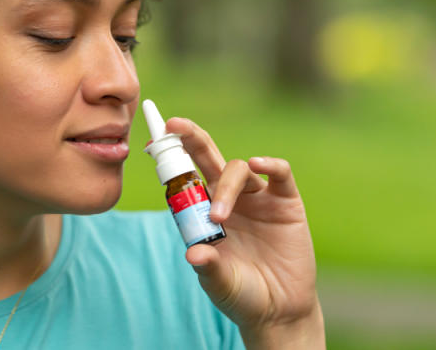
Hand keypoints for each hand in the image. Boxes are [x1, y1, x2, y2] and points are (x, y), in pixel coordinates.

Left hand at [165, 117, 322, 348]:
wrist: (280, 311)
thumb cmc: (242, 296)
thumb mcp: (220, 284)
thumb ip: (208, 267)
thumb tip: (193, 253)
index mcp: (203, 212)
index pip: (184, 178)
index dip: (169, 160)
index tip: (150, 144)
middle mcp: (227, 199)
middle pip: (207, 158)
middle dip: (190, 139)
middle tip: (174, 125)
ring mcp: (257, 198)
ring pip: (237, 169)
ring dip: (225, 187)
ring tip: (219, 217)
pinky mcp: (285, 203)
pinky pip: (279, 174)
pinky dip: (269, 164)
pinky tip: (258, 164)